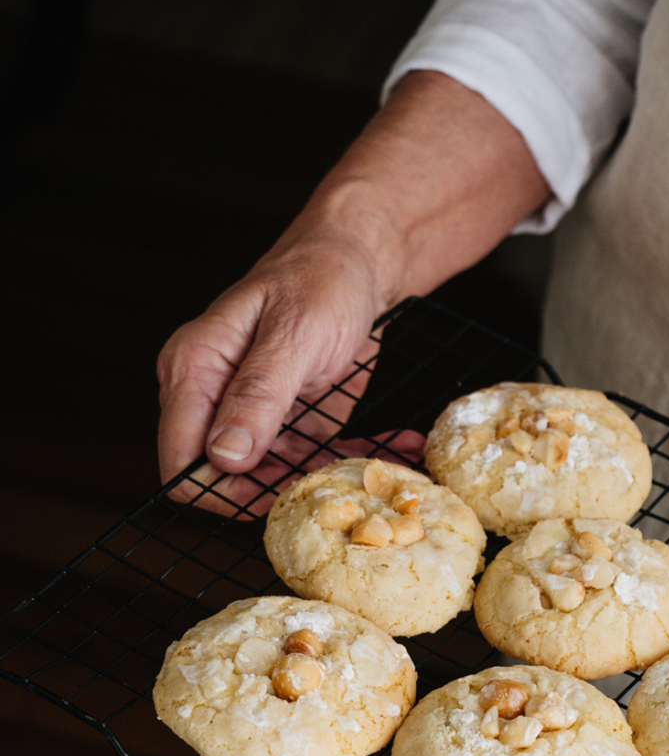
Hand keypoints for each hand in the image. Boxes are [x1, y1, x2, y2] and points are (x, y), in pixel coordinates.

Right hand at [157, 223, 391, 511]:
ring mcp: (252, 412)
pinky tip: (399, 447)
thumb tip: (225, 457)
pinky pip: (312, 460)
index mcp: (193, 370)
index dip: (220, 491)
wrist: (360, 259)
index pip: (181, 458)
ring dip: (327, 481)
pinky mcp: (291, 421)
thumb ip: (257, 395)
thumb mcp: (294, 334)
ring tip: (383, 470)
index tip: (277, 497)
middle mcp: (214, 397)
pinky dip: (353, 460)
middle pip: (226, 478)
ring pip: (273, 479)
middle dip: (282, 492)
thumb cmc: (321, 277)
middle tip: (343, 486)